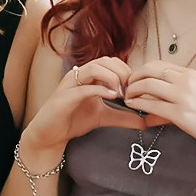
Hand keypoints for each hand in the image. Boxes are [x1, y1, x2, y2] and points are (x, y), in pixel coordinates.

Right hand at [22, 58, 136, 165]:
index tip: (135, 88)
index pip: (112, 62)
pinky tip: (112, 97)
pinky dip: (100, 89)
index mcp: (89, 76)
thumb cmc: (73, 120)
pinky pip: (83, 87)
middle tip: (131, 90)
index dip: (127, 71)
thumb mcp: (104, 117)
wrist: (50, 135)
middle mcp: (80, 75)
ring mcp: (71, 84)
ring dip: (112, 78)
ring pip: (94, 68)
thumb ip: (123, 117)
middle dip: (122, 72)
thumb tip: (145, 121)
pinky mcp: (64, 97)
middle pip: (105, 60)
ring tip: (121, 93)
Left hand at [118, 62, 195, 156]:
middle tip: (126, 86)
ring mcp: (183, 97)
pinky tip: (132, 106)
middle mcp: (185, 81)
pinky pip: (151, 105)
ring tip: (127, 96)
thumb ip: (179, 91)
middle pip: (149, 71)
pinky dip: (138, 104)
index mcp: (190, 74)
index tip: (134, 78)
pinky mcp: (180, 115)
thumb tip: (158, 97)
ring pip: (148, 86)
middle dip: (133, 77)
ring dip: (132, 90)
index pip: (158, 65)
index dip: (142, 70)